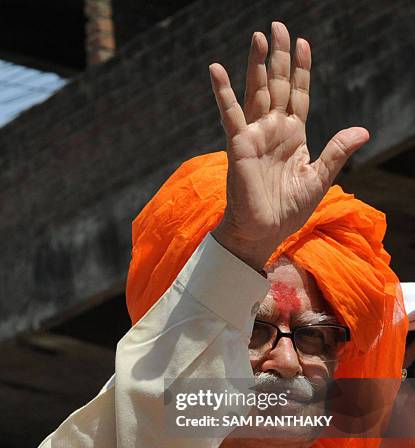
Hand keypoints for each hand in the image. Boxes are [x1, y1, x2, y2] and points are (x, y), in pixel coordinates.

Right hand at [210, 22, 368, 269]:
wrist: (263, 231)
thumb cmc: (289, 210)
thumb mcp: (319, 179)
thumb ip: (336, 152)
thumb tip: (363, 130)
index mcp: (294, 136)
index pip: (298, 96)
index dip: (301, 70)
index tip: (304, 44)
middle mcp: (274, 130)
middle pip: (278, 85)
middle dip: (280, 56)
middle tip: (279, 26)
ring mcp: (256, 135)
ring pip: (257, 92)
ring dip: (257, 64)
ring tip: (259, 36)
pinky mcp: (239, 144)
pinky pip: (230, 114)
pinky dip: (223, 92)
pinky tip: (216, 70)